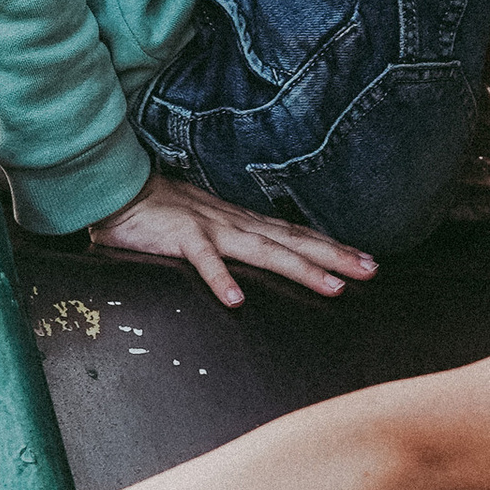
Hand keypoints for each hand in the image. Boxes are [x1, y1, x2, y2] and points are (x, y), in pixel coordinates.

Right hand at [88, 168, 373, 308]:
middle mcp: (235, 223)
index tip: (366, 260)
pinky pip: (204, 262)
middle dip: (334, 257)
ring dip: (300, 268)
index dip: (331, 248)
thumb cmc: (159, 213)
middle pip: (293, 242)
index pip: (295, 235)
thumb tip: (255, 265)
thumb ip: (230, 245)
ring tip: (332, 287)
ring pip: (264, 250)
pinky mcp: (181, 237)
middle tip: (371, 270)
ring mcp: (211, 228)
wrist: (118, 187)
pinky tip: (237, 301)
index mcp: (241, 223)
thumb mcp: (204, 228)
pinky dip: (220, 279)